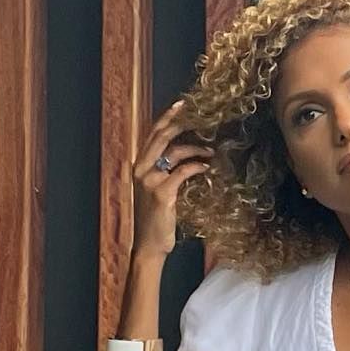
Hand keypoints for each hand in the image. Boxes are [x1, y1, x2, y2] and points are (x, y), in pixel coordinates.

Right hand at [131, 99, 213, 258]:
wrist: (149, 246)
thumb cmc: (156, 220)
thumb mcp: (157, 191)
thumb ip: (165, 173)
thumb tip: (186, 157)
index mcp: (139, 165)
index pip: (152, 134)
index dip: (167, 117)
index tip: (182, 104)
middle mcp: (141, 168)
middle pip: (162, 136)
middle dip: (181, 123)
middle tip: (200, 117)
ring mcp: (150, 180)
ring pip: (174, 152)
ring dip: (196, 149)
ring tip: (211, 151)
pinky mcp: (162, 193)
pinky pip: (182, 172)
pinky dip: (196, 167)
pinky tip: (206, 168)